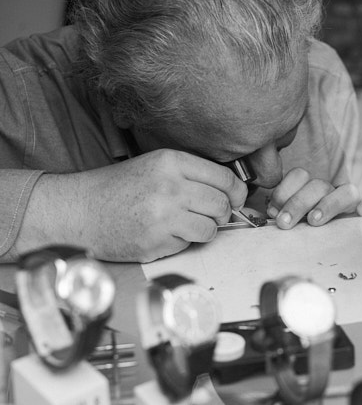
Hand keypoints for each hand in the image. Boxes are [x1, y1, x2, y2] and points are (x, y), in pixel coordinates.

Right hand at [15, 149, 246, 262]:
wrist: (80, 210)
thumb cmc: (119, 188)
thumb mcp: (156, 165)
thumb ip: (192, 174)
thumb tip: (231, 191)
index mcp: (172, 162)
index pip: (224, 178)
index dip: (237, 192)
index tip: (236, 199)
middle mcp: (170, 187)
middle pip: (222, 205)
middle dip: (223, 213)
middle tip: (212, 215)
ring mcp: (164, 216)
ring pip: (211, 228)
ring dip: (204, 230)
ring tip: (185, 224)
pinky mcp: (157, 241)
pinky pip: (189, 244)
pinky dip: (182, 242)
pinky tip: (163, 233)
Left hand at [266, 167, 361, 228]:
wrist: (337, 241)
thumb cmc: (306, 229)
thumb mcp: (292, 220)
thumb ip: (283, 214)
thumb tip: (271, 215)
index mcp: (310, 189)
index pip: (299, 176)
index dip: (284, 190)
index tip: (273, 210)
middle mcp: (331, 191)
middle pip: (318, 185)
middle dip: (298, 202)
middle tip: (285, 223)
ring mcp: (350, 200)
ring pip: (346, 191)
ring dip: (328, 205)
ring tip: (314, 220)